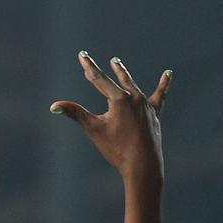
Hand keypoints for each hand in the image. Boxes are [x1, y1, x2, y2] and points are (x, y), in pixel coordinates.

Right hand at [50, 53, 171, 181]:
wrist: (143, 167)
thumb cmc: (117, 150)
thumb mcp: (95, 130)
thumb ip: (76, 114)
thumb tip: (54, 107)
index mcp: (119, 99)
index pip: (99, 79)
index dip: (89, 67)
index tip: (82, 56)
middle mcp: (134, 98)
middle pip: (118, 79)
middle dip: (108, 69)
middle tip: (101, 60)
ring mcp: (146, 106)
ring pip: (133, 86)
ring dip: (124, 75)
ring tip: (117, 63)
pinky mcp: (154, 115)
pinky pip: (159, 97)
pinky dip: (163, 85)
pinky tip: (168, 74)